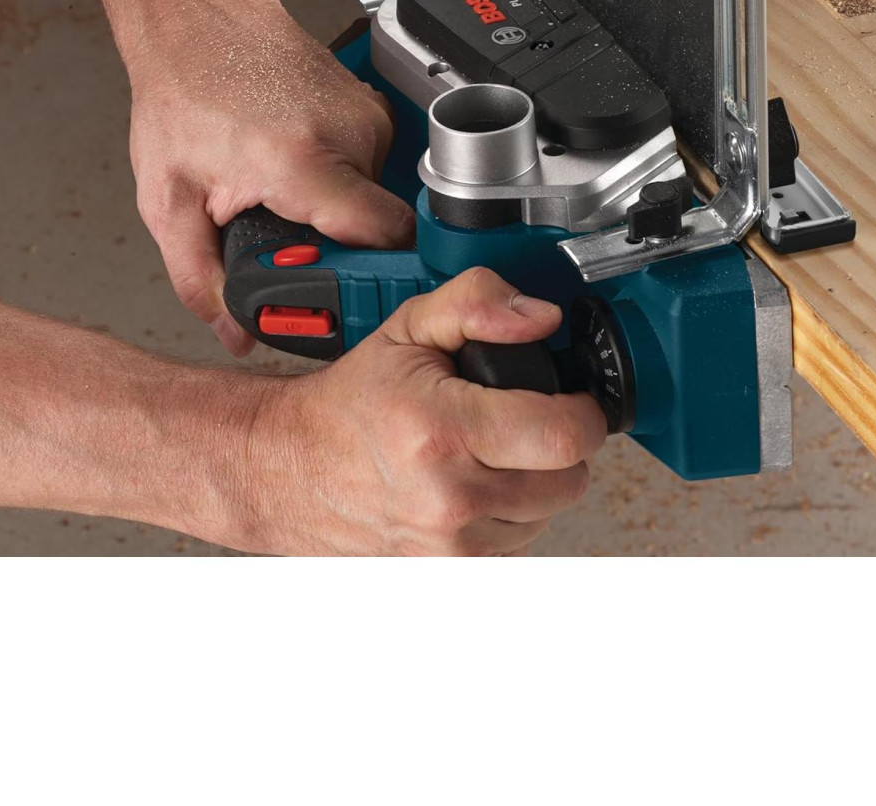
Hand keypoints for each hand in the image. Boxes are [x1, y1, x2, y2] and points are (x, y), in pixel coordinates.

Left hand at [126, 0, 414, 354]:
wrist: (198, 16)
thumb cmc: (183, 88)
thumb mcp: (168, 197)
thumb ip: (198, 277)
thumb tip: (233, 329)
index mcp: (302, 160)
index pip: (386, 239)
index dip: (370, 279)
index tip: (337, 296)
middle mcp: (349, 134)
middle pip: (376, 228)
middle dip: (334, 248)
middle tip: (282, 241)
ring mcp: (367, 116)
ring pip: (375, 198)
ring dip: (332, 211)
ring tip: (279, 191)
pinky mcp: (373, 106)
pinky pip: (371, 167)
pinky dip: (337, 179)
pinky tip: (293, 164)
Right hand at [243, 268, 606, 554]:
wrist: (294, 468)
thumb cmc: (353, 402)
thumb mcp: (410, 325)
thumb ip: (478, 302)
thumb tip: (541, 317)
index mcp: (442, 432)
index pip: (566, 435)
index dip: (581, 410)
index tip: (567, 397)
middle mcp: (449, 499)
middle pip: (570, 480)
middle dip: (562, 443)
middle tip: (526, 416)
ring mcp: (449, 546)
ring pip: (550, 514)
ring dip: (538, 480)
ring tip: (494, 449)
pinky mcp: (448, 572)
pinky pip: (519, 543)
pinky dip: (512, 513)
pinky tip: (479, 482)